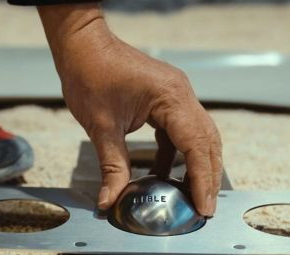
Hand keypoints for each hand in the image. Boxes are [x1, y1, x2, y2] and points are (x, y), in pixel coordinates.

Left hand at [38, 4, 222, 215]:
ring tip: (191, 197)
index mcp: (171, 98)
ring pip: (198, 136)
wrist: (83, 45)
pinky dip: (176, 155)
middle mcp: (182, 94)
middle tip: (204, 209)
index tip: (203, 207)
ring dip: (196, 166)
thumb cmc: (90, 74)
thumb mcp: (100, 126)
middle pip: (207, 141)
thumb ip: (112, 166)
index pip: (197, 145)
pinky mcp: (166, 98)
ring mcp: (176, 95)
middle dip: (207, 177)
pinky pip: (180, 131)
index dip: (202, 180)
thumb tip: (109, 200)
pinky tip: (164, 175)